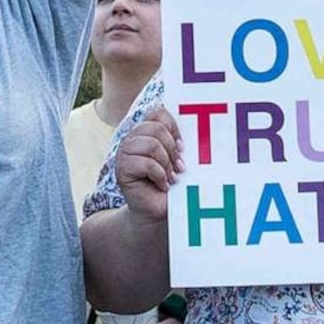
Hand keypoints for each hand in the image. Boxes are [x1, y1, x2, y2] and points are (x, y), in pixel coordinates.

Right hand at [115, 103, 181, 221]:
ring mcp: (125, 152)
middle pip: (156, 128)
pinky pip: (146, 163)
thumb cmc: (171, 184)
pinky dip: (159, 175)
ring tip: (171, 177)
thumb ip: (181, 143)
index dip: (173, 127)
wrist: (156, 211)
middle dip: (172, 149)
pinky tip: (162, 184)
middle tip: (179, 167)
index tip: (183, 147)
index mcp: (146, 131)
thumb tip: (201, 130)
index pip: (158, 112)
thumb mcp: (179, 160)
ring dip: (166, 163)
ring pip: (151, 144)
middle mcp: (133, 138)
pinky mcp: (122, 169)